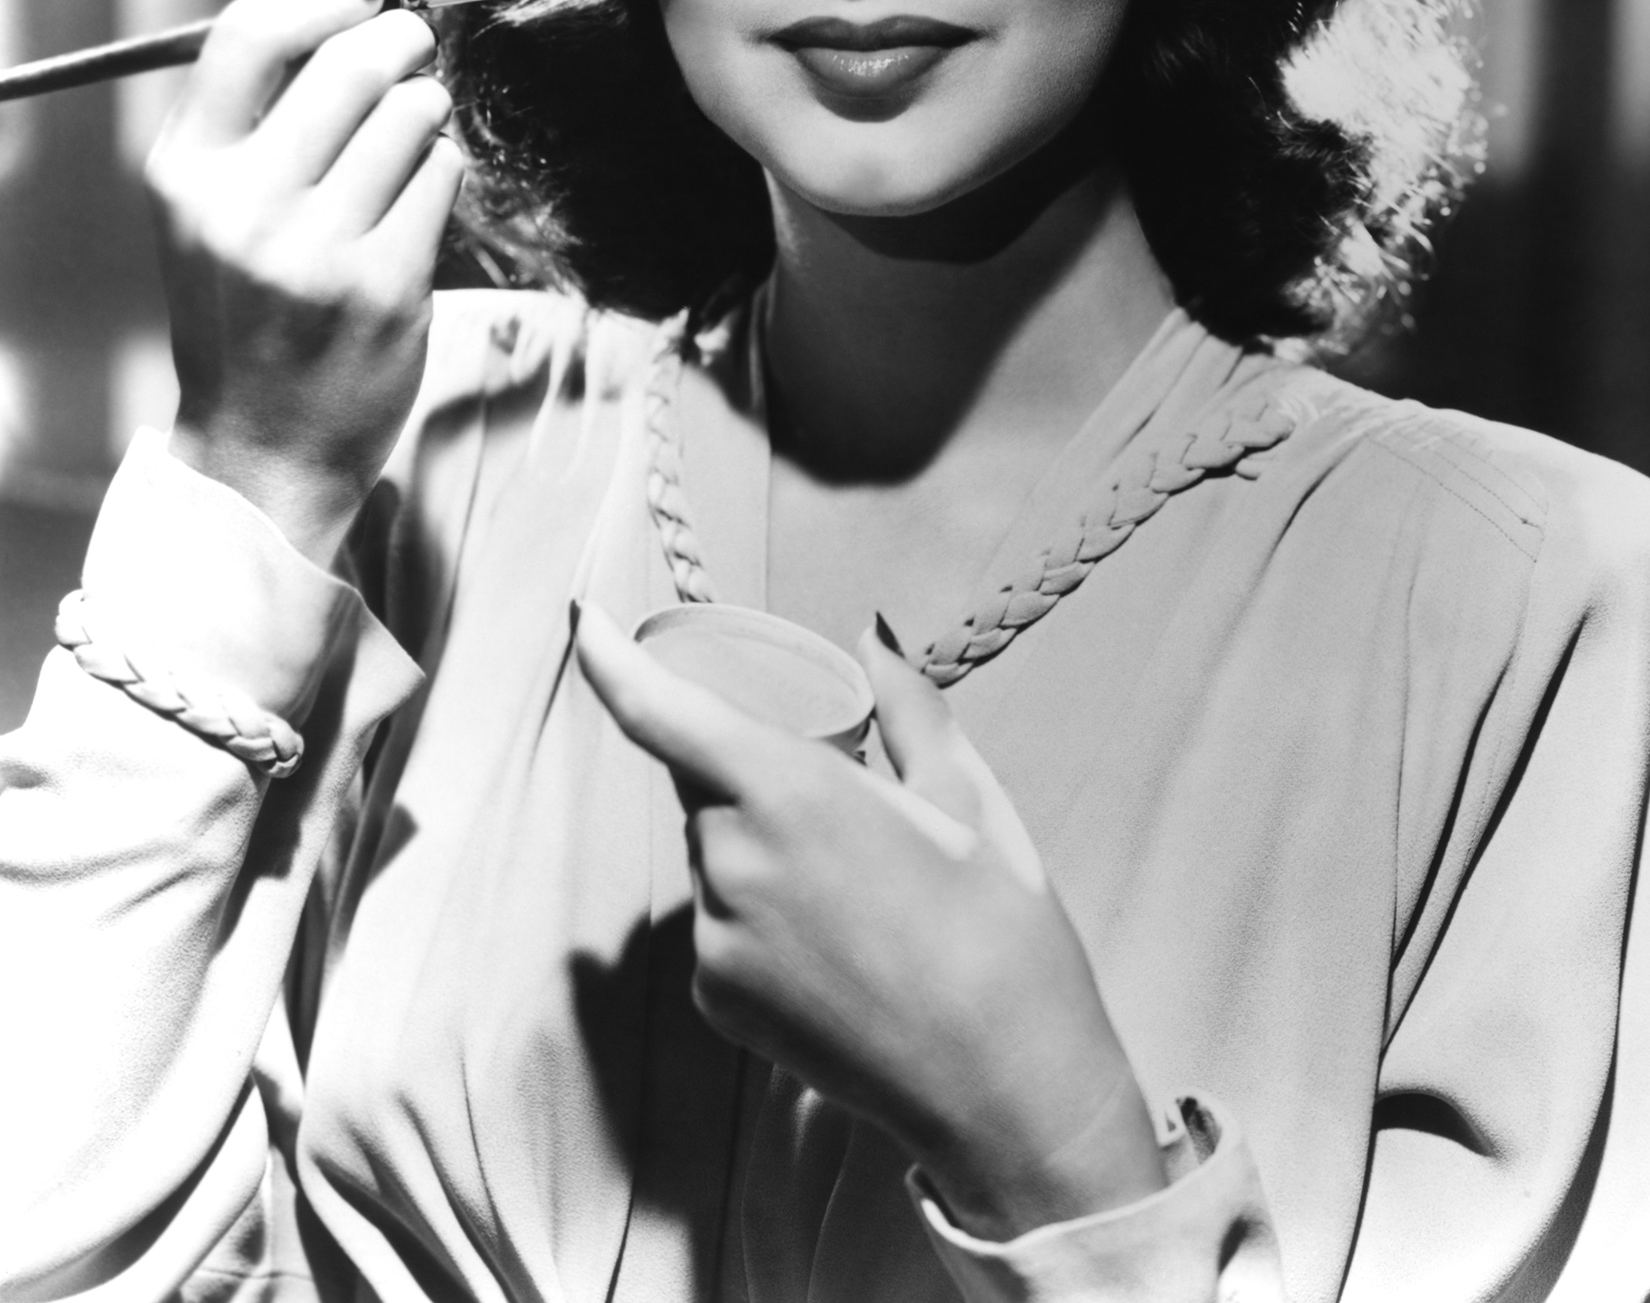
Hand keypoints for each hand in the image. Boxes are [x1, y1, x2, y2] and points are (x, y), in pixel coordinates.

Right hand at [147, 0, 463, 566]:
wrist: (263, 447)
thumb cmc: (246, 304)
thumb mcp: (220, 194)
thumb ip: (265, 79)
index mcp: (185, 171)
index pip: (249, 32)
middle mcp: (241, 206)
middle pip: (348, 61)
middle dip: (399, 39)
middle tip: (413, 48)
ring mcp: (315, 250)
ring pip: (411, 112)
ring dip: (427, 105)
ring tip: (413, 131)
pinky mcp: (386, 285)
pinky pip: (443, 174)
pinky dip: (442, 168)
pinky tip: (419, 193)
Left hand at [574, 603, 1167, 1241]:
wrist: (1009, 1093)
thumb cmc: (1002, 935)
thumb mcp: (971, 800)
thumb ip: (909, 707)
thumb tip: (875, 635)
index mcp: (793, 793)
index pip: (664, 712)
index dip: (608, 658)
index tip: (581, 616)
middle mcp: (734, 864)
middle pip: (705, 784)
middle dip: (754, 774)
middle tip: (847, 811)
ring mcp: (717, 943)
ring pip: (715, 856)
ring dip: (761, 847)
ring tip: (860, 896)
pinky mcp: (718, 1003)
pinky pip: (720, 925)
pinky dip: (761, 915)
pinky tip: (839, 949)